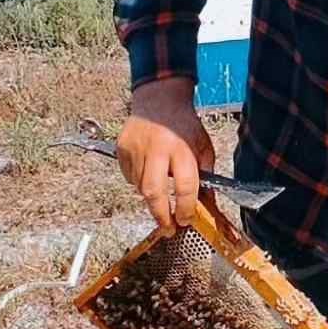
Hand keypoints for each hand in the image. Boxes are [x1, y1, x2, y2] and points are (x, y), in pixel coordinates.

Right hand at [116, 77, 214, 232]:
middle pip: (153, 192)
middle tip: (168, 228)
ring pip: (140, 187)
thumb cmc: (184, 125)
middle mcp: (156, 149)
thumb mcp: (203, 148)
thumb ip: (206, 176)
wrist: (159, 100)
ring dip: (151, 196)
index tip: (186, 220)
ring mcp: (135, 149)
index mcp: (180, 148)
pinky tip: (148, 172)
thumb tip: (206, 205)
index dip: (185, 208)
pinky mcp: (122, 149)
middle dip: (161, 214)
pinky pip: (128, 177)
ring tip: (160, 189)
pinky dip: (138, 182)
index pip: (184, 186)